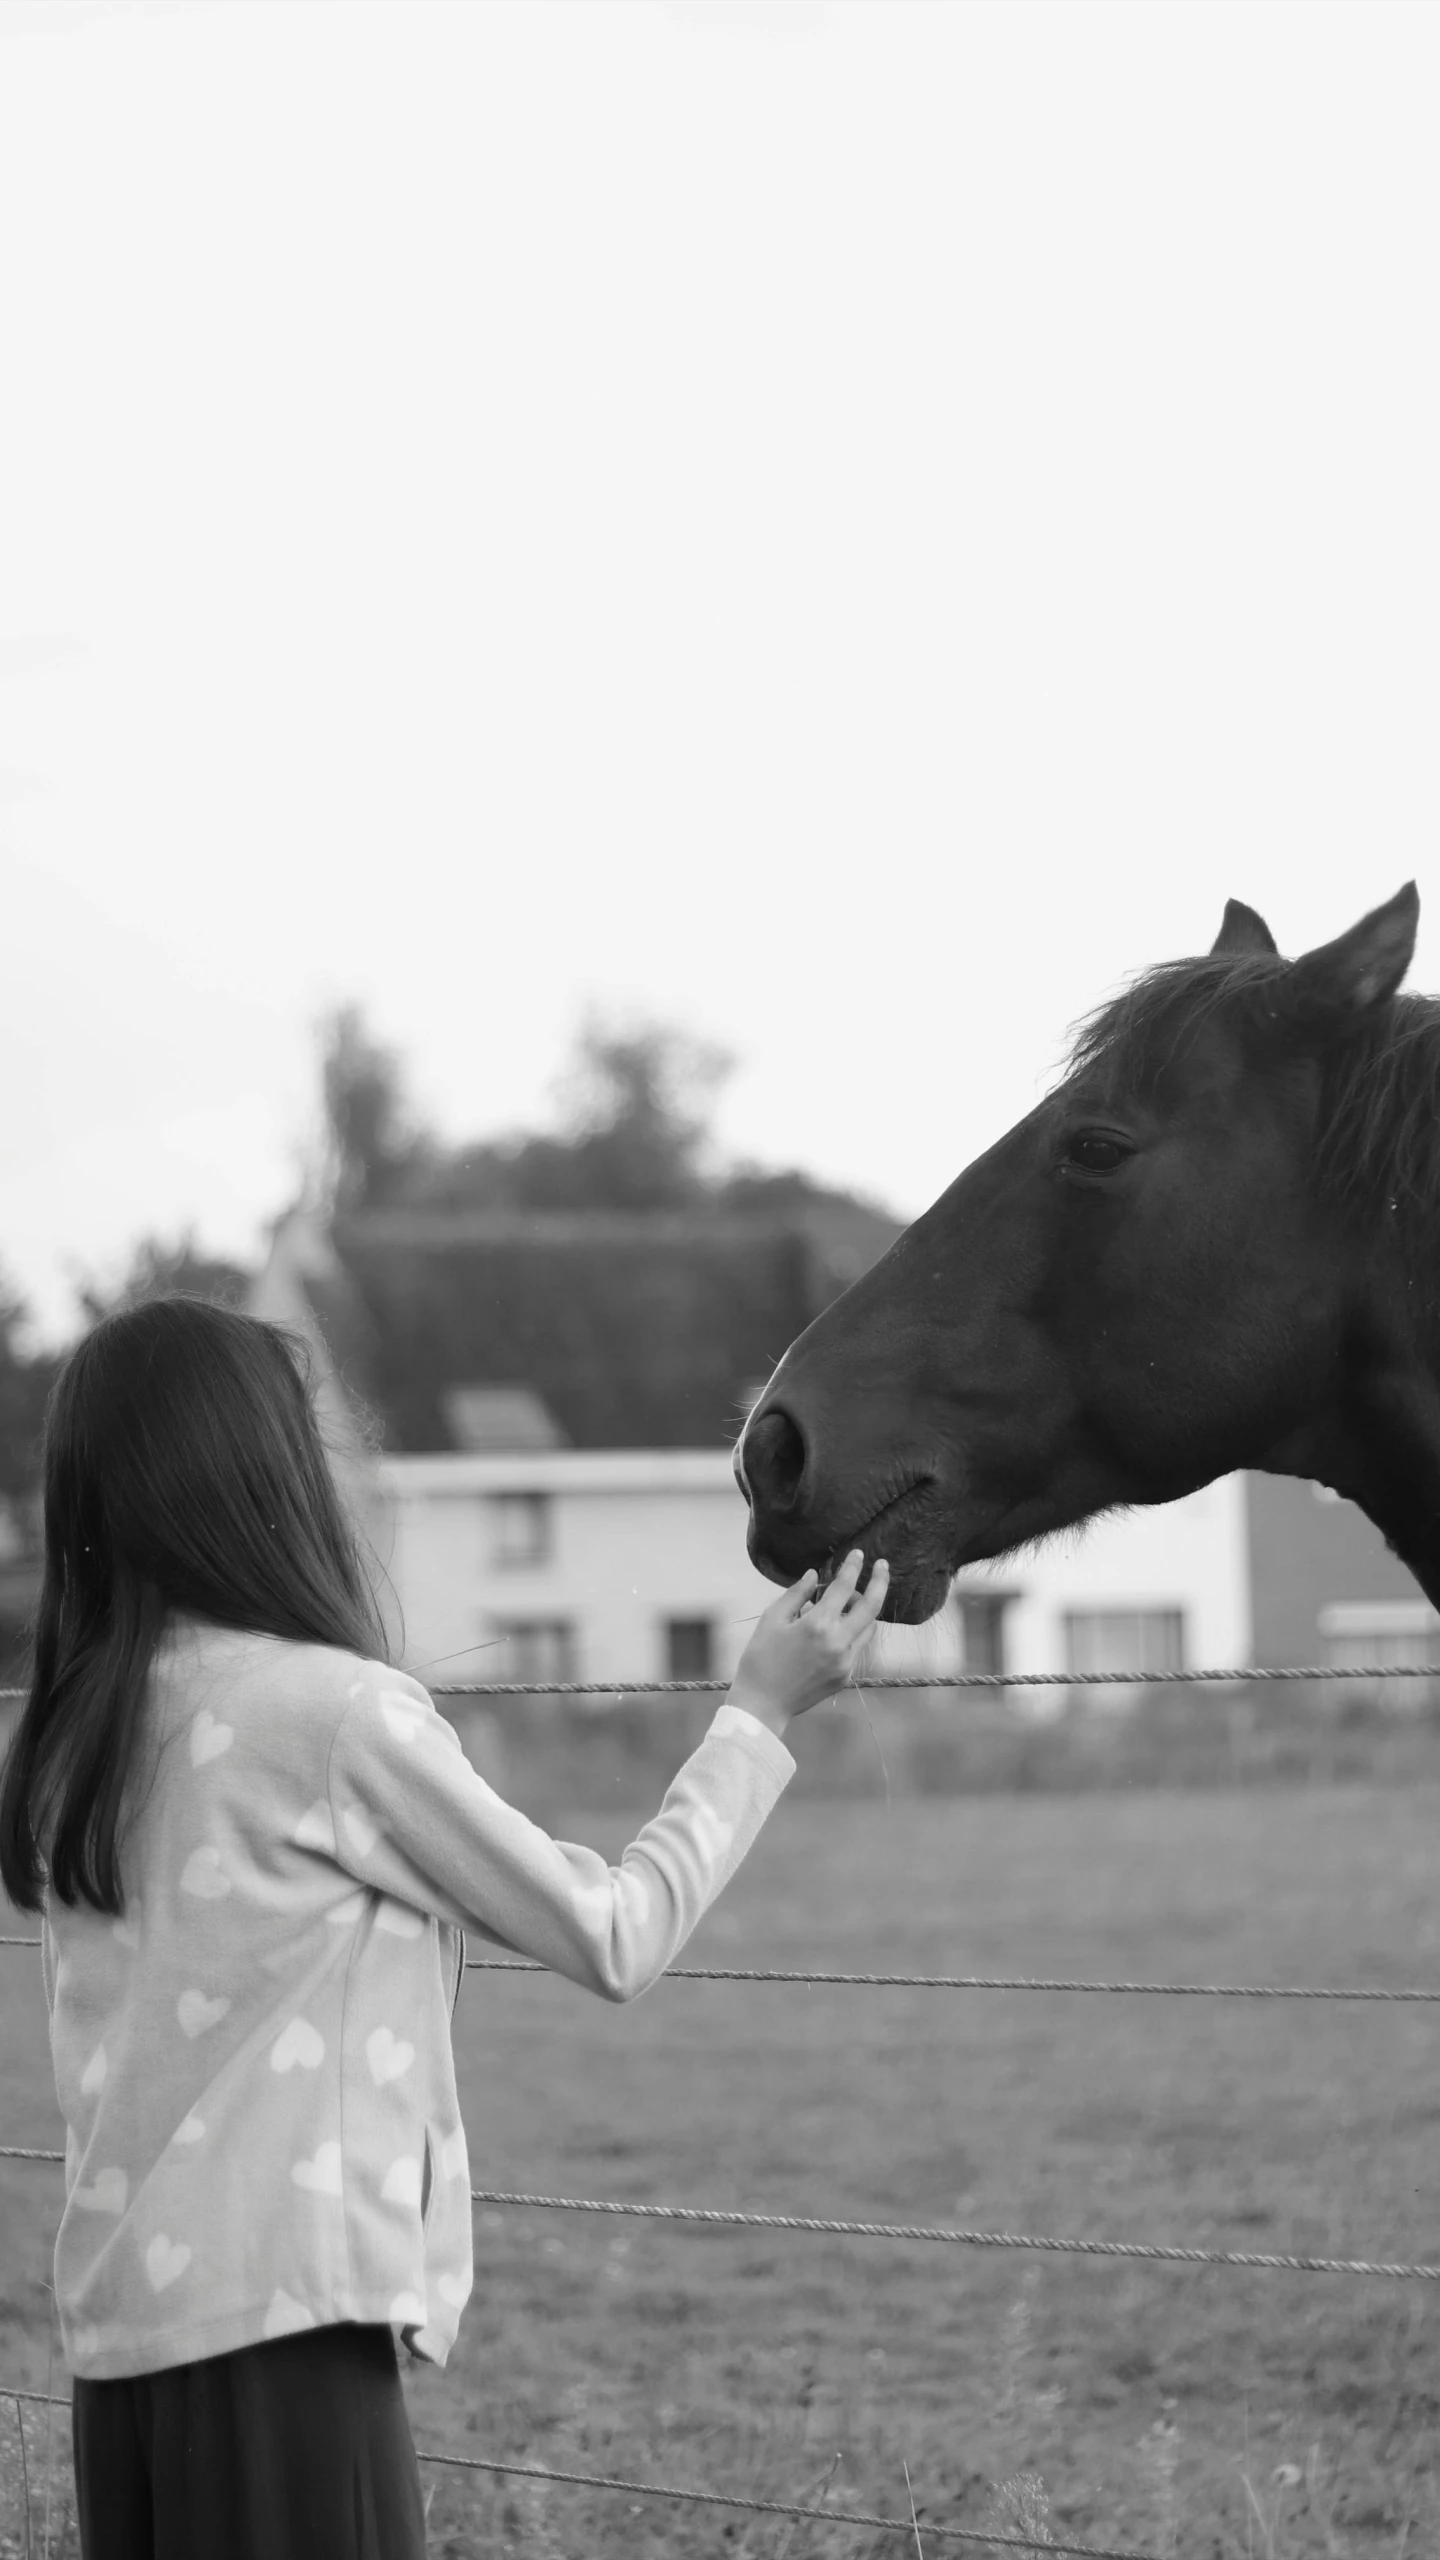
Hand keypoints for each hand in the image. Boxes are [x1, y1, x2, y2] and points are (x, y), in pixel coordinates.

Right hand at [728, 1550, 889, 1737]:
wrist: (763, 1703)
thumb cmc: (760, 1657)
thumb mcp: (772, 1619)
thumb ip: (796, 1594)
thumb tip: (814, 1575)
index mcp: (818, 1624)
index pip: (844, 1587)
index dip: (853, 1567)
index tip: (858, 1554)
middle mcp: (838, 1642)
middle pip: (872, 1606)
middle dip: (880, 1581)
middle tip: (883, 1565)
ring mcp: (846, 1662)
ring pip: (869, 1627)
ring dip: (865, 1609)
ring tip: (849, 1600)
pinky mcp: (846, 1676)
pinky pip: (857, 1646)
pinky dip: (852, 1631)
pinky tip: (835, 1628)